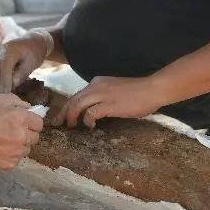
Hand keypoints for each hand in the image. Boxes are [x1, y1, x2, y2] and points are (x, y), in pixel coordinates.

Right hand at [0, 30, 51, 93]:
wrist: (32, 42)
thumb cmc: (35, 52)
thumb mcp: (32, 63)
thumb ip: (22, 73)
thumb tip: (12, 84)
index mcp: (10, 51)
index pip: (4, 69)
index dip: (4, 83)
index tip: (7, 95)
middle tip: (4, 98)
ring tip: (3, 93)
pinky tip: (0, 86)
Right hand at [0, 94, 43, 169]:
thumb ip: (17, 102)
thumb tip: (29, 109)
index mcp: (21, 118)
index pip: (39, 123)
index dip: (30, 121)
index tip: (21, 122)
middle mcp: (22, 136)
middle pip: (35, 137)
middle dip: (25, 133)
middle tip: (9, 131)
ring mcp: (16, 152)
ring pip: (26, 149)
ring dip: (18, 145)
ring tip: (1, 140)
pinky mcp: (8, 165)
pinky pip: (16, 159)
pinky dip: (9, 155)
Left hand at [52, 76, 167, 128]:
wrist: (152, 89)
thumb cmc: (138, 93)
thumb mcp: (115, 91)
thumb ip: (103, 97)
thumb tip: (92, 111)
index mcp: (97, 82)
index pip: (77, 95)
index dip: (67, 106)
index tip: (62, 116)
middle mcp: (96, 86)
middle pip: (73, 99)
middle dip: (63, 112)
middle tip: (57, 124)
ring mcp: (102, 94)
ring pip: (77, 104)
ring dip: (71, 116)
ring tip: (70, 126)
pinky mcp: (110, 104)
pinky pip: (91, 112)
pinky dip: (87, 120)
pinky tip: (90, 126)